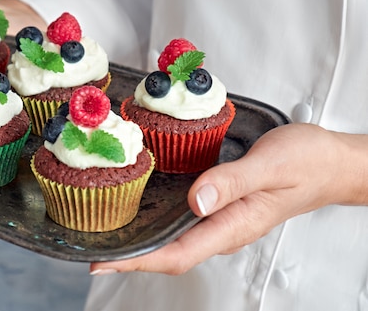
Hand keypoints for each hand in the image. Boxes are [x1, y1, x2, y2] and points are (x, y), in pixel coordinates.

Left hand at [89, 123, 367, 274]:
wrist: (330, 162)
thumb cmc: (307, 162)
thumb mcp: (271, 165)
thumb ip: (233, 182)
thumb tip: (196, 201)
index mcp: (234, 224)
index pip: (178, 254)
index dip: (139, 260)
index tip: (106, 261)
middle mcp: (225, 227)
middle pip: (170, 253)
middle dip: (131, 255)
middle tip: (94, 247)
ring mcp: (224, 219)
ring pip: (175, 239)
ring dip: (143, 241)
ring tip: (108, 234)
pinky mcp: (223, 205)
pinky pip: (185, 222)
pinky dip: (159, 222)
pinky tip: (143, 211)